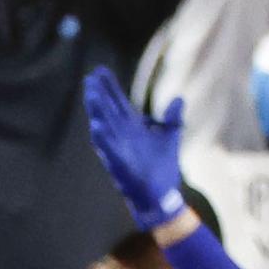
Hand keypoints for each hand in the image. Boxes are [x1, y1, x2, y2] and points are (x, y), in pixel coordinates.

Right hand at [80, 71, 187, 227]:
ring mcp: (119, 150)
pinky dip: (103, 139)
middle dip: (99, 94)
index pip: (118, 102)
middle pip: (108, 110)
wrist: (162, 197)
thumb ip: (172, 119)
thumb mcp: (170, 138)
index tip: (101, 71)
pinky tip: (96, 127)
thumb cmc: (163, 169)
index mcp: (133, 128)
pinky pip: (109, 151)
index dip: (110, 87)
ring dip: (97, 111)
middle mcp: (122, 136)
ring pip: (105, 127)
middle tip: (90, 77)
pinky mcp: (120, 166)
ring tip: (90, 94)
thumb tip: (178, 99)